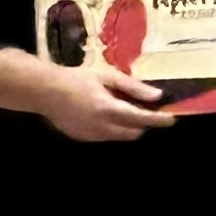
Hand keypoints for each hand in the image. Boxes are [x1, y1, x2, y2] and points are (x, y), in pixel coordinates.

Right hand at [0, 46, 172, 143]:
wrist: (43, 90)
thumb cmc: (77, 78)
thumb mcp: (107, 77)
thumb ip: (133, 87)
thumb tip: (157, 95)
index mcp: (108, 109)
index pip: (141, 119)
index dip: (159, 120)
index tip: (172, 119)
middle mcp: (101, 126)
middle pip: (134, 132)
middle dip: (144, 124)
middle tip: (149, 111)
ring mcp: (90, 135)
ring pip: (120, 137)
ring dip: (128, 127)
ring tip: (126, 110)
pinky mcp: (82, 138)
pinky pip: (105, 136)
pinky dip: (112, 128)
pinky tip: (106, 114)